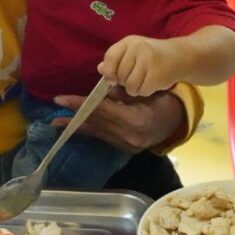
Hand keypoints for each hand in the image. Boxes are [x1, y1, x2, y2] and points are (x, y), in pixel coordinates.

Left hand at [51, 87, 182, 152]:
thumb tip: (103, 87)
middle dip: (74, 113)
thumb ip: (125, 91)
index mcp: (136, 121)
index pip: (101, 110)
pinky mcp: (124, 148)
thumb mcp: (148, 91)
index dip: (80, 104)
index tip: (61, 99)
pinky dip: (89, 130)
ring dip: (76, 125)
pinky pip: (102, 136)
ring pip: (97, 131)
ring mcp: (126, 145)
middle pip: (96, 122)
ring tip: (56, 121)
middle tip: (55, 105)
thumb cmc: (165, 100)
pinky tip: (75, 127)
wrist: (179, 122)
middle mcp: (129, 136)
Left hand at [99, 35, 182, 96]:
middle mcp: (138, 48)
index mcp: (129, 41)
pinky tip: (150, 84)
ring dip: (134, 88)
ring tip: (142, 81)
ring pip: (129, 85)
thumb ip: (116, 59)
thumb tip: (101, 69)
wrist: (180, 56)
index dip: (109, 71)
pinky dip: (144, 91)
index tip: (113, 78)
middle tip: (135, 77)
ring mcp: (148, 60)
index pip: (110, 57)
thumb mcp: (133, 52)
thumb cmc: (152, 55)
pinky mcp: (157, 74)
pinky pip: (141, 90)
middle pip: (119, 74)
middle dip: (124, 81)